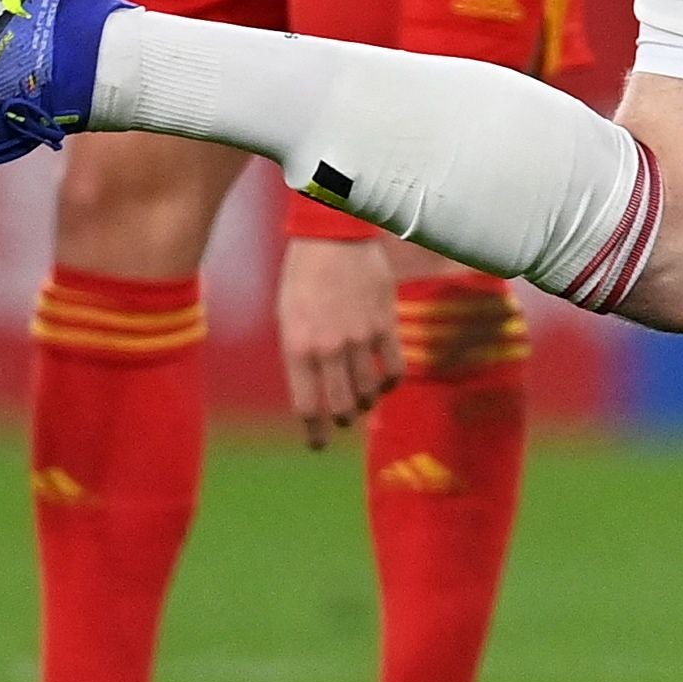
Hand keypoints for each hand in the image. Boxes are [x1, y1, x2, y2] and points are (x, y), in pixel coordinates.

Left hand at [276, 235, 403, 450]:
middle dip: (341, 421)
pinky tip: (385, 382)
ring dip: (365, 403)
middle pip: (341, 406)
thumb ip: (300, 354)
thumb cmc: (303, 276)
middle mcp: (329, 348)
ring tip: (362, 402)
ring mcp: (360, 338)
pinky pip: (394, 369)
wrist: (334, 237)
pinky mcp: (385, 325)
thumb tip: (314, 386)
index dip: (314, 432)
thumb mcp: (288, 317)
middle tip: (342, 423)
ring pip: (369, 391)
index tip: (318, 444)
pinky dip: (390, 383)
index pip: (307, 406)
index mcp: (298, 347)